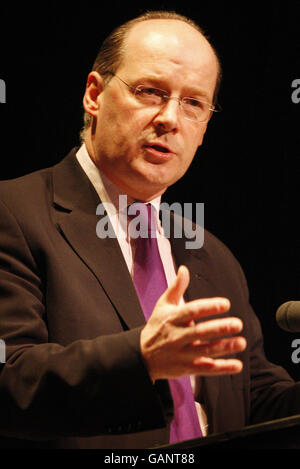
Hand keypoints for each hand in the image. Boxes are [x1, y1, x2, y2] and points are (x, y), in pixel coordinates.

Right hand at [140, 265, 246, 381]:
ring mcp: (181, 354)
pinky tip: (237, 365)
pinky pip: (206, 369)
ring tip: (241, 342)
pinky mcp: (186, 368)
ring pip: (205, 351)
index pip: (192, 311)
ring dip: (225, 347)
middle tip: (237, 323)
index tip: (226, 304)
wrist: (141, 357)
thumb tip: (184, 269)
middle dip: (220, 328)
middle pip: (200, 332)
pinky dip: (222, 368)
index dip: (209, 307)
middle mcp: (177, 336)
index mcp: (172, 318)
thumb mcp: (162, 306)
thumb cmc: (156, 327)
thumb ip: (176, 287)